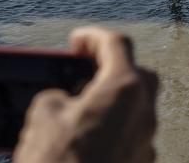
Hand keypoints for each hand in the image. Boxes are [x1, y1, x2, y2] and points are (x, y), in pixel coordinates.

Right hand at [14, 26, 159, 162]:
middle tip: (85, 72)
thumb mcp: (42, 117)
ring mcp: (146, 143)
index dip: (94, 37)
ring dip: (113, 104)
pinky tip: (86, 141)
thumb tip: (66, 103)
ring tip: (80, 110)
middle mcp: (144, 114)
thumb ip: (57, 97)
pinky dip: (112, 132)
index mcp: (123, 89)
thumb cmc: (57, 162)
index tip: (77, 41)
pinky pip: (130, 139)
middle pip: (138, 76)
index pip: (117, 45)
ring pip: (136, 111)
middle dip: (114, 68)